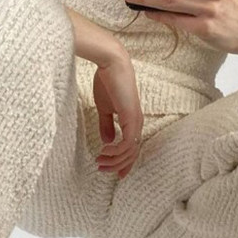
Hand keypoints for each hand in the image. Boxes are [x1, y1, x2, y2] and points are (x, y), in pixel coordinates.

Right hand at [92, 53, 143, 179]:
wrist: (111, 65)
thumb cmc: (107, 82)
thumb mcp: (104, 108)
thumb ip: (107, 124)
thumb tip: (107, 141)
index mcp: (132, 120)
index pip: (132, 148)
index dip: (124, 162)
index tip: (113, 173)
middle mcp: (137, 123)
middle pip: (132, 154)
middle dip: (117, 165)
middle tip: (101, 169)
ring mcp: (136, 121)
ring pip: (130, 151)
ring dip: (114, 160)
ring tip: (99, 161)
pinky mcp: (131, 119)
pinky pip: (127, 143)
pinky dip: (116, 151)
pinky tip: (104, 151)